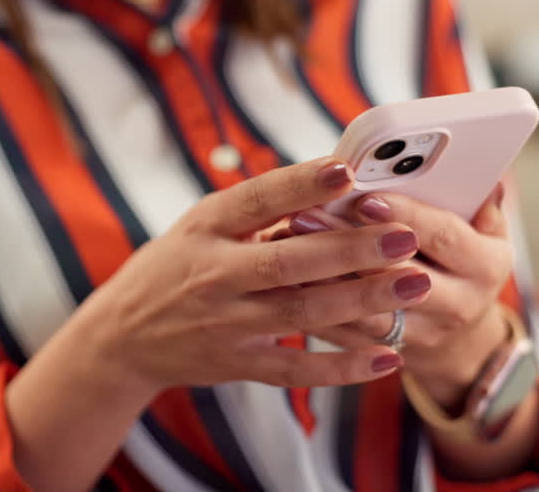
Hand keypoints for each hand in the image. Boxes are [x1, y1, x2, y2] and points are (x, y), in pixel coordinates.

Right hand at [82, 157, 432, 392]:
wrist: (123, 335)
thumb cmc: (176, 266)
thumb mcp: (202, 224)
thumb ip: (259, 208)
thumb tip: (335, 178)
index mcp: (206, 226)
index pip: (257, 199)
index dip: (300, 184)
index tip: (346, 170)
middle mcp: (214, 274)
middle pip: (289, 261)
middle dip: (352, 249)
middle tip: (405, 236)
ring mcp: (225, 323)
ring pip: (302, 313)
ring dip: (362, 301)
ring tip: (415, 285)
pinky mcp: (237, 364)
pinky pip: (296, 367)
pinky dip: (343, 367)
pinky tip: (388, 357)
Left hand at [288, 184, 513, 407]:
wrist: (462, 342)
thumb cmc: (466, 266)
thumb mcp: (488, 234)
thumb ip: (481, 201)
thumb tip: (484, 171)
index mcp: (485, 267)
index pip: (444, 237)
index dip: (405, 215)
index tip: (365, 197)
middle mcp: (459, 305)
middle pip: (398, 273)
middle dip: (348, 242)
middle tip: (306, 213)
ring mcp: (423, 334)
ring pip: (367, 308)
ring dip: (323, 276)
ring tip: (287, 241)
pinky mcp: (388, 352)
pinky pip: (345, 333)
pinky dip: (314, 304)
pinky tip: (284, 277)